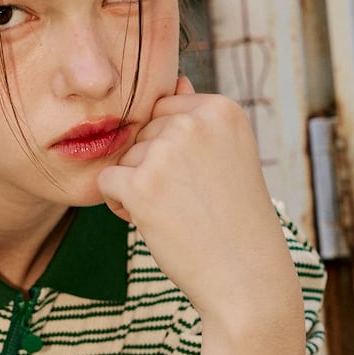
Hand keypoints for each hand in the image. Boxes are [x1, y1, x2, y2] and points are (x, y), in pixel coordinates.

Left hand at [98, 76, 305, 354]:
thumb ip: (199, 118)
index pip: (168, 109)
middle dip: (152, 166)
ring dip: (136, 186)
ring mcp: (166, 152)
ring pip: (124, 157)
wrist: (247, 278)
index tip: (200, 180)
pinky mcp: (141, 184)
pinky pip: (106, 180)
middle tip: (186, 201)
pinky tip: (147, 221)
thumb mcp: (230, 155)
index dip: (172, 148)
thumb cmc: (236, 221)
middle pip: (143, 133)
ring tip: (174, 213)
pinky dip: (118, 203)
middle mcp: (195, 122)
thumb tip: (175, 77)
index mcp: (222, 109)